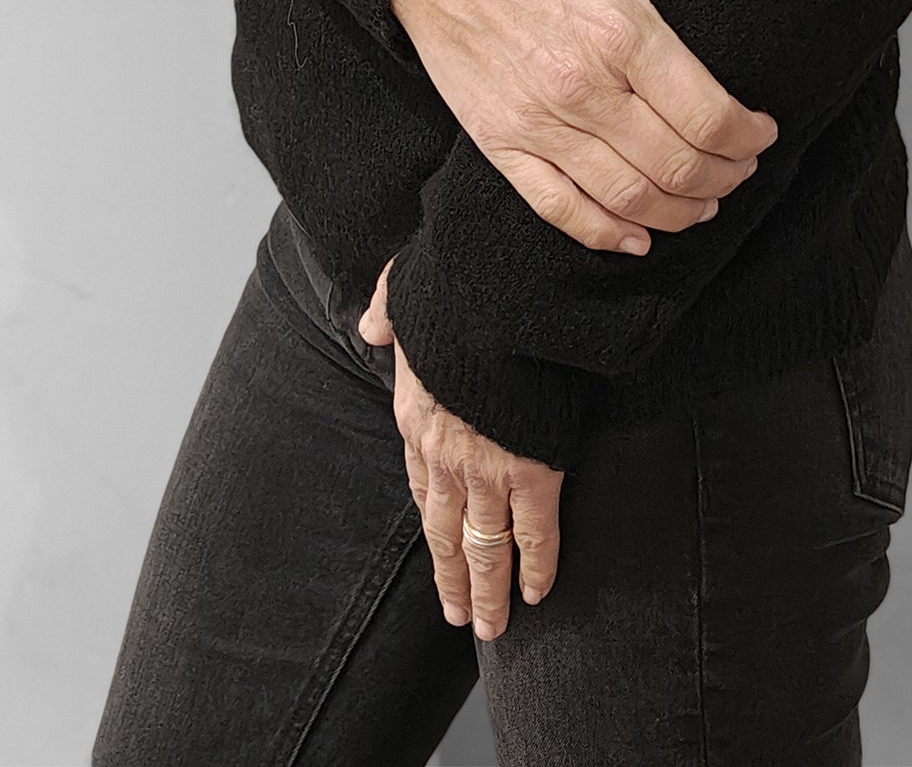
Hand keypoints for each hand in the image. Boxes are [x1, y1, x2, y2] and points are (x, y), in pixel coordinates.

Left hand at [358, 253, 561, 640]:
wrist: (492, 293)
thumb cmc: (452, 286)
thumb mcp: (404, 294)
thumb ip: (388, 312)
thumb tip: (372, 323)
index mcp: (414, 415)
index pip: (420, 486)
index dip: (432, 525)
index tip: (439, 553)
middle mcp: (443, 454)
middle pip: (447, 533)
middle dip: (454, 580)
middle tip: (462, 617)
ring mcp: (486, 467)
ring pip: (485, 545)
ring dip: (490, 590)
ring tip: (493, 626)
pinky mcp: (531, 468)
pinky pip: (536, 531)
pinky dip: (538, 565)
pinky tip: (539, 592)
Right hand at [388, 0, 778, 254]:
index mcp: (621, 31)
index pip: (709, 114)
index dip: (749, 137)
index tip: (763, 133)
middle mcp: (584, 87)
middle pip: (679, 165)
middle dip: (726, 176)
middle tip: (742, 168)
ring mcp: (540, 123)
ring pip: (631, 198)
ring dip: (680, 210)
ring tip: (704, 201)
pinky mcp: (501, 145)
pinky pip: (562, 211)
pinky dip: (608, 235)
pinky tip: (639, 235)